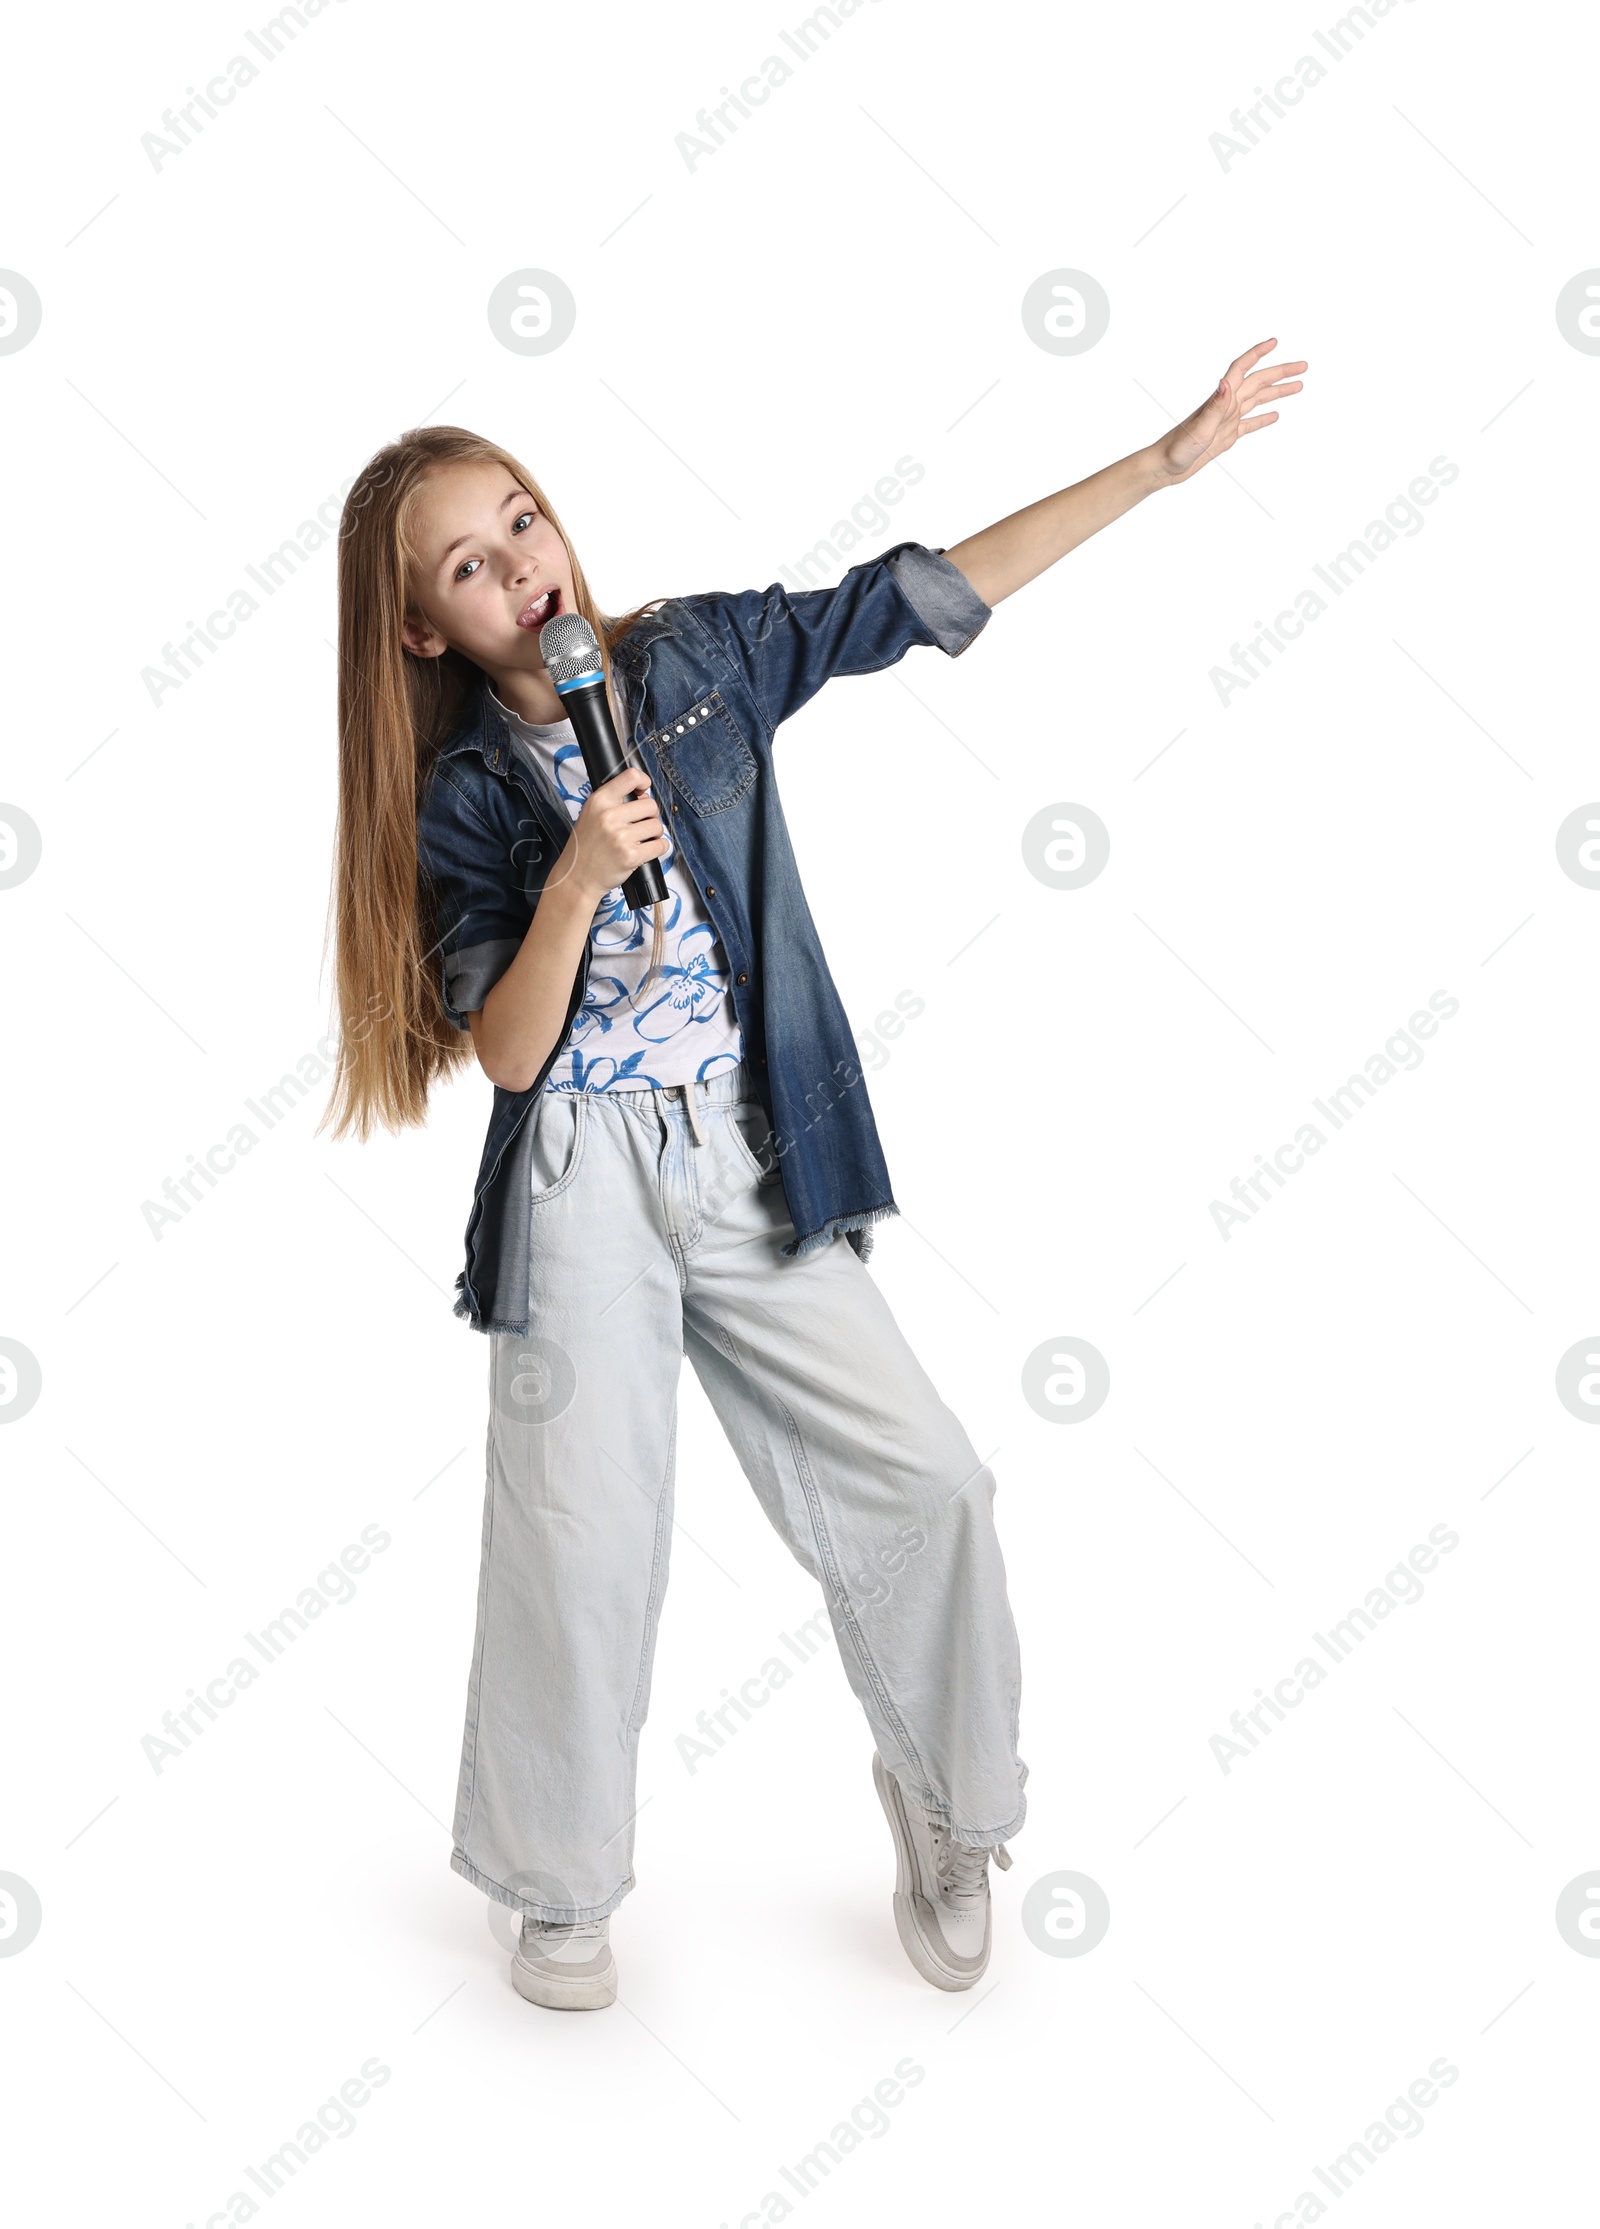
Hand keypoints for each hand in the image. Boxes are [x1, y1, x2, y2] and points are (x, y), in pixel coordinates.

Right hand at [563, 761, 669, 901]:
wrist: (576, 877)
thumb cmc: (585, 846)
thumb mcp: (591, 814)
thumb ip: (614, 802)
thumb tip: (645, 795)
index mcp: (599, 801)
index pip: (630, 777)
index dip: (643, 781)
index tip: (644, 790)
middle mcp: (609, 816)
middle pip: (651, 805)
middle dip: (650, 815)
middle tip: (641, 825)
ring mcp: (620, 837)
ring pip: (657, 826)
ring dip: (655, 834)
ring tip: (642, 840)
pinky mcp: (630, 856)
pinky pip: (660, 846)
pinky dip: (659, 848)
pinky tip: (649, 850)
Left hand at [1151, 338, 1307, 486]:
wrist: (1165, 467)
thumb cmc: (1177, 448)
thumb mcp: (1199, 428)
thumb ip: (1215, 405)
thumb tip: (1226, 383)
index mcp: (1221, 398)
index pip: (1242, 368)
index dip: (1258, 353)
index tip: (1275, 342)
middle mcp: (1226, 404)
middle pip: (1258, 381)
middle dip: (1281, 372)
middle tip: (1304, 366)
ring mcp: (1227, 419)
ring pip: (1258, 399)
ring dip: (1278, 392)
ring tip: (1299, 386)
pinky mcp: (1226, 435)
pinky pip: (1250, 423)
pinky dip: (1264, 418)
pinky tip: (1275, 415)